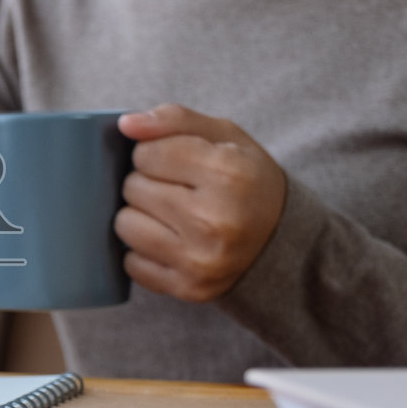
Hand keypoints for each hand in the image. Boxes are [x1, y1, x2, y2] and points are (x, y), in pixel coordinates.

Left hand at [115, 104, 286, 302]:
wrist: (282, 241)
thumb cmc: (246, 180)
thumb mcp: (224, 136)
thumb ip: (174, 119)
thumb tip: (126, 124)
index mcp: (227, 173)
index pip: (147, 153)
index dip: (153, 152)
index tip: (173, 160)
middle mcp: (213, 219)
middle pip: (132, 187)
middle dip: (145, 182)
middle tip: (174, 188)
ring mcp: (200, 259)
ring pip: (125, 225)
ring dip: (139, 215)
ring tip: (169, 213)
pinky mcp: (188, 288)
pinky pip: (131, 263)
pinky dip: (143, 250)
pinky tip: (170, 241)